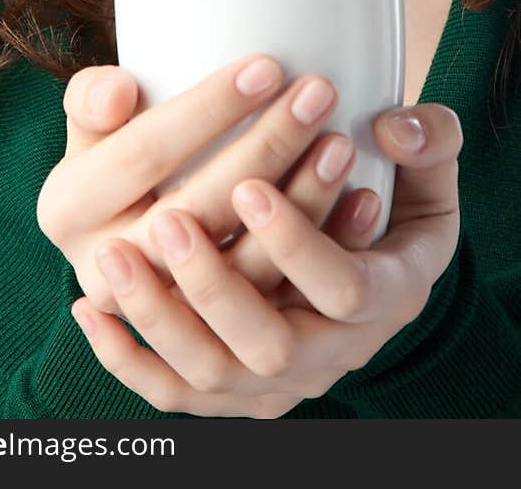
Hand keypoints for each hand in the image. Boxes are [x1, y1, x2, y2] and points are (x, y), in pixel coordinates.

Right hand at [37, 57, 380, 317]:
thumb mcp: (94, 125)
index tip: (267, 66)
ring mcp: (163, 315)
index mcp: (67, 208)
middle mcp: (107, 272)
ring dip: (303, 207)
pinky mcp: (221, 348)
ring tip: (341, 143)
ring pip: (243, 275)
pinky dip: (326, 257)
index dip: (205, 110)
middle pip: (197, 212)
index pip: (142, 154)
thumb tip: (119, 91)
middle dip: (264, 150)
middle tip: (319, 92)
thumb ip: (92, 99)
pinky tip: (364, 205)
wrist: (130, 236)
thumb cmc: (123, 157)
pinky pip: (278, 315)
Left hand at [70, 103, 462, 417]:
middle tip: (168, 220)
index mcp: (389, 295)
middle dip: (215, 284)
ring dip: (159, 317)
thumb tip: (390, 125)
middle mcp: (333, 353)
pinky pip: (172, 396)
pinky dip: (126, 359)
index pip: (344, 288)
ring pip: (211, 374)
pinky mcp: (233, 392)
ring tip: (113, 254)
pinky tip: (87, 309)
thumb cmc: (400, 210)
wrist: (375, 281)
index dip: (297, 242)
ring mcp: (279, 382)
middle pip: (269, 345)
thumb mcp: (433, 177)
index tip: (251, 183)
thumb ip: (433, 140)